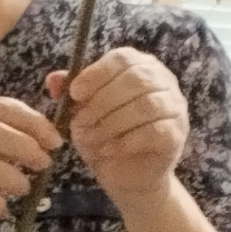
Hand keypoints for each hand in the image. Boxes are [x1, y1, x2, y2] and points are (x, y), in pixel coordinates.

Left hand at [47, 47, 188, 204]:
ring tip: (91, 139)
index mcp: (139, 65)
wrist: (128, 174)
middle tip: (80, 122)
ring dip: (112, 124)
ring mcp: (175, 106)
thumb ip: (70, 92)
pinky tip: (109, 149)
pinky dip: (126, 141)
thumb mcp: (82, 110)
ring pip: (145, 106)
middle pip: (135, 80)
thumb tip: (53, 80)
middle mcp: (163, 80)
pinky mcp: (177, 133)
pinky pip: (154, 131)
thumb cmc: (106, 134)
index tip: (75, 93)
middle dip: (101, 102)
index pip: (122, 58)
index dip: (96, 74)